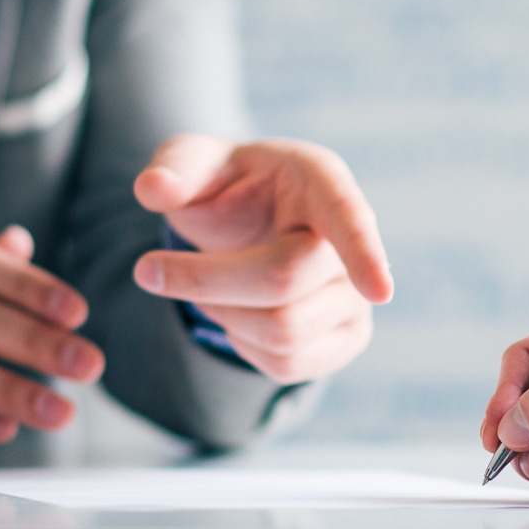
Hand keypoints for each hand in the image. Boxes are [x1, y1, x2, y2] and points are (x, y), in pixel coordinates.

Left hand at [129, 135, 393, 382]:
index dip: (365, 253)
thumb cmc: (227, 187)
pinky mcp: (346, 338)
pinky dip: (242, 345)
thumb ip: (174, 166)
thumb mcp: (194, 162)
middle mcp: (351, 240)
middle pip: (283, 281)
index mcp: (323, 182)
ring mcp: (357, 296)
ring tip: (204, 287)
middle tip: (149, 270)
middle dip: (206, 282)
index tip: (379, 289)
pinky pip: (288, 366)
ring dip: (220, 315)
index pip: (350, 218)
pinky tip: (234, 313)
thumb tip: (152, 189)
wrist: (250, 225)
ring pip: (282, 333)